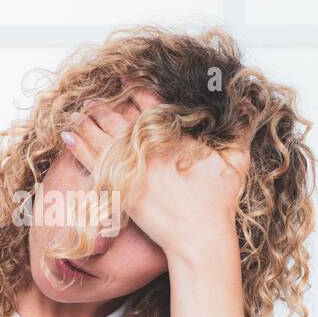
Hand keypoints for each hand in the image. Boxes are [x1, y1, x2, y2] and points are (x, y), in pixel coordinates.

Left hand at [62, 88, 246, 263]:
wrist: (198, 238)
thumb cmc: (218, 203)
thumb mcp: (236, 161)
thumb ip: (240, 129)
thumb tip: (250, 101)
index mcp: (173, 137)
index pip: (149, 103)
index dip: (134, 88)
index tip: (124, 78)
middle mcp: (148, 148)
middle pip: (118, 116)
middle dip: (104, 104)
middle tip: (92, 96)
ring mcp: (131, 167)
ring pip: (101, 134)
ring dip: (87, 120)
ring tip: (77, 112)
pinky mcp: (118, 187)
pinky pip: (92, 160)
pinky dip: (78, 146)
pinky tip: (68, 135)